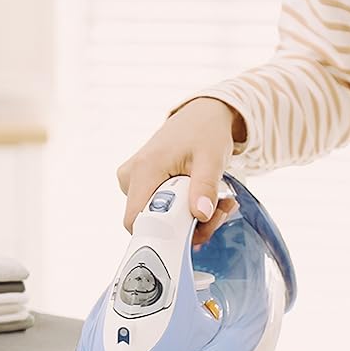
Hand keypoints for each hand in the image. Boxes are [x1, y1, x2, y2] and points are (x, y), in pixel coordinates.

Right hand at [117, 97, 244, 243]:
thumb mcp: (211, 158)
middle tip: (218, 213)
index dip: (163, 235)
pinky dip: (184, 211)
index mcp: (143, 169)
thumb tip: (201, 215)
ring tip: (217, 202)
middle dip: (187, 227)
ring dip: (190, 219)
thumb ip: (205, 187)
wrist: (201, 116)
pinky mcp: (142, 183)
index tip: (198, 230)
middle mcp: (131, 176)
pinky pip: (159, 209)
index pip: (136, 221)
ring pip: (157, 218)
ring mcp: (133, 180)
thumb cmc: (204, 131)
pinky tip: (204, 198)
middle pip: (150, 223)